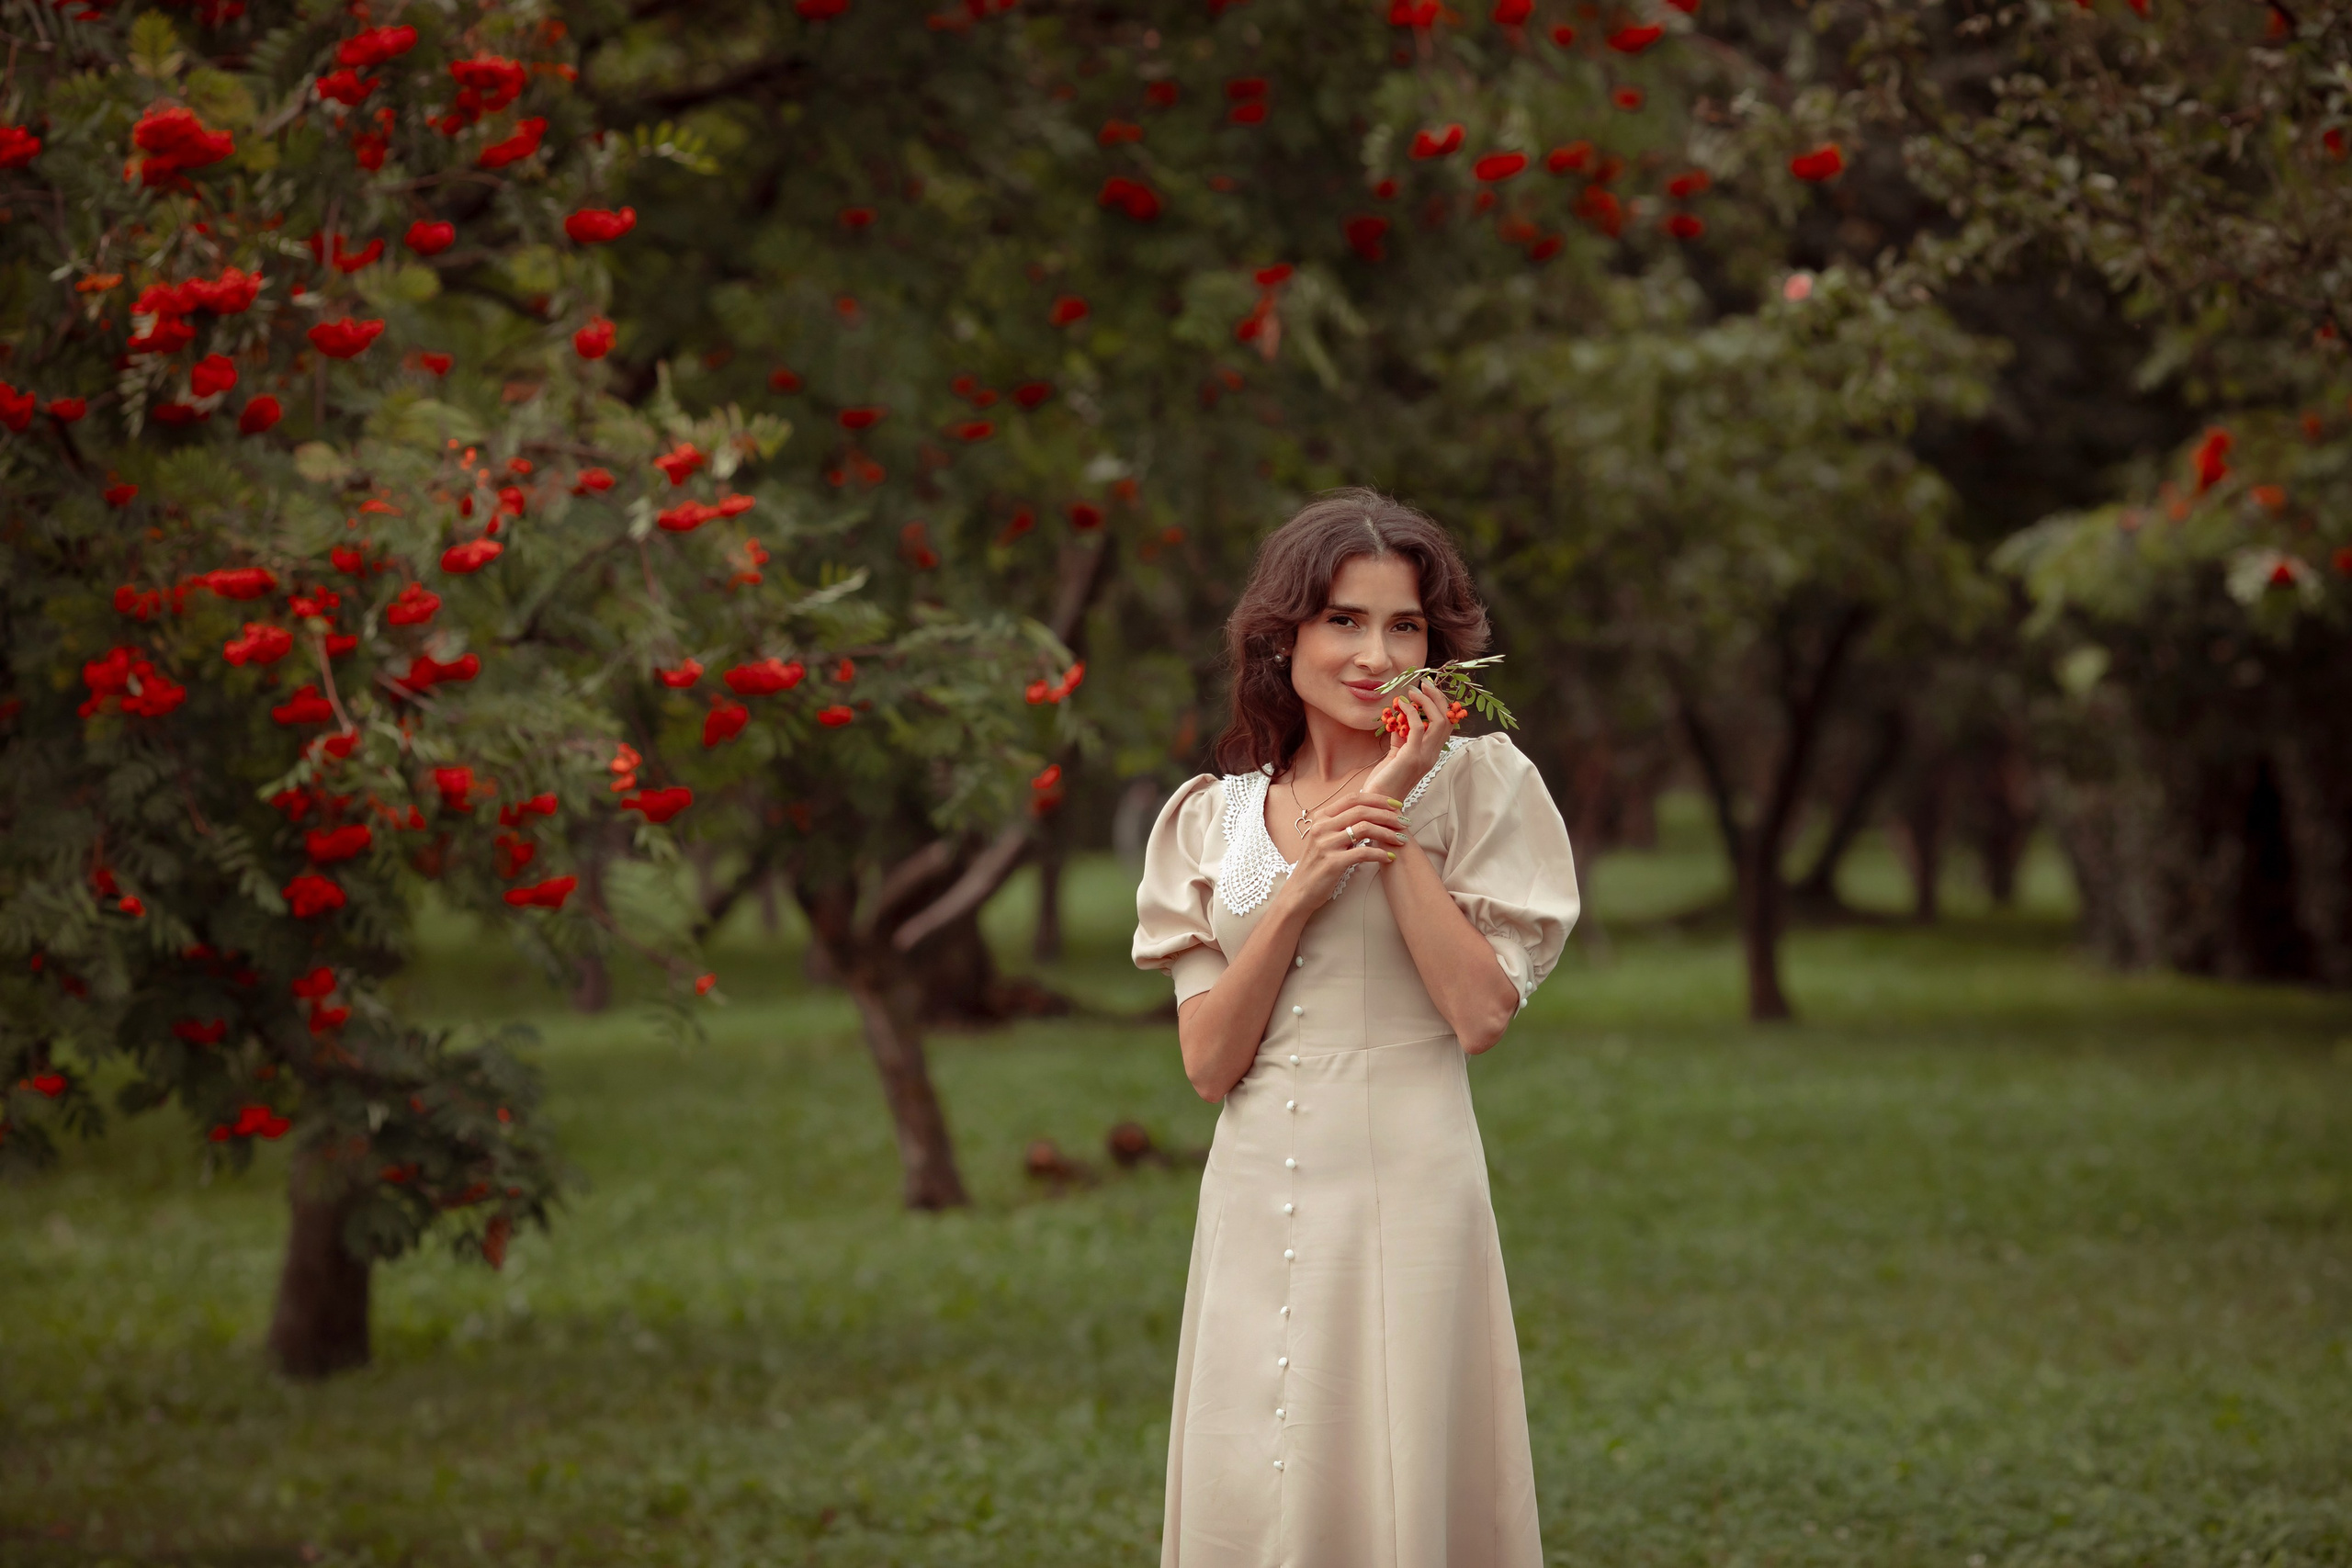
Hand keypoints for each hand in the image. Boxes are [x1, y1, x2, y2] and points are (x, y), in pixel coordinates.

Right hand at [1275, 792, 1409, 908]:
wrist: (1299, 891)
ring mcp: (1326, 844)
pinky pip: (1363, 853)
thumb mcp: (1325, 839)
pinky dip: (1380, 853)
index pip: (1353, 799)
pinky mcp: (1332, 862)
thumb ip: (1342, 825)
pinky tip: (1390, 857)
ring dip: (1388, 833)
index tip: (1397, 804)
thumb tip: (1372, 815)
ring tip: (1401, 840)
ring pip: (1365, 829)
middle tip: (1405, 823)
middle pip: (1362, 811)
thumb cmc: (1317, 865)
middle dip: (1388, 815)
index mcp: (1321, 817)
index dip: (1378, 799)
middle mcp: (1322, 827)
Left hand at [1365, 677, 1455, 799]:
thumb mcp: (1395, 755)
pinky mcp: (1411, 757)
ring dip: (1427, 701)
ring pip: (1439, 721)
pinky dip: (1410, 713)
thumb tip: (1399, 722)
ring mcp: (1424, 756)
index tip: (1427, 690)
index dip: (1440, 705)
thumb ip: (1401, 739)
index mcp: (1430, 754)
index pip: (1446, 725)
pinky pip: (1418, 728)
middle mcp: (1432, 755)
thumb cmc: (1385, 781)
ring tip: (1414, 691)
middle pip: (1447, 719)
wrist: (1377, 803)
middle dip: (1438, 698)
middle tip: (1424, 684)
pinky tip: (1401, 705)